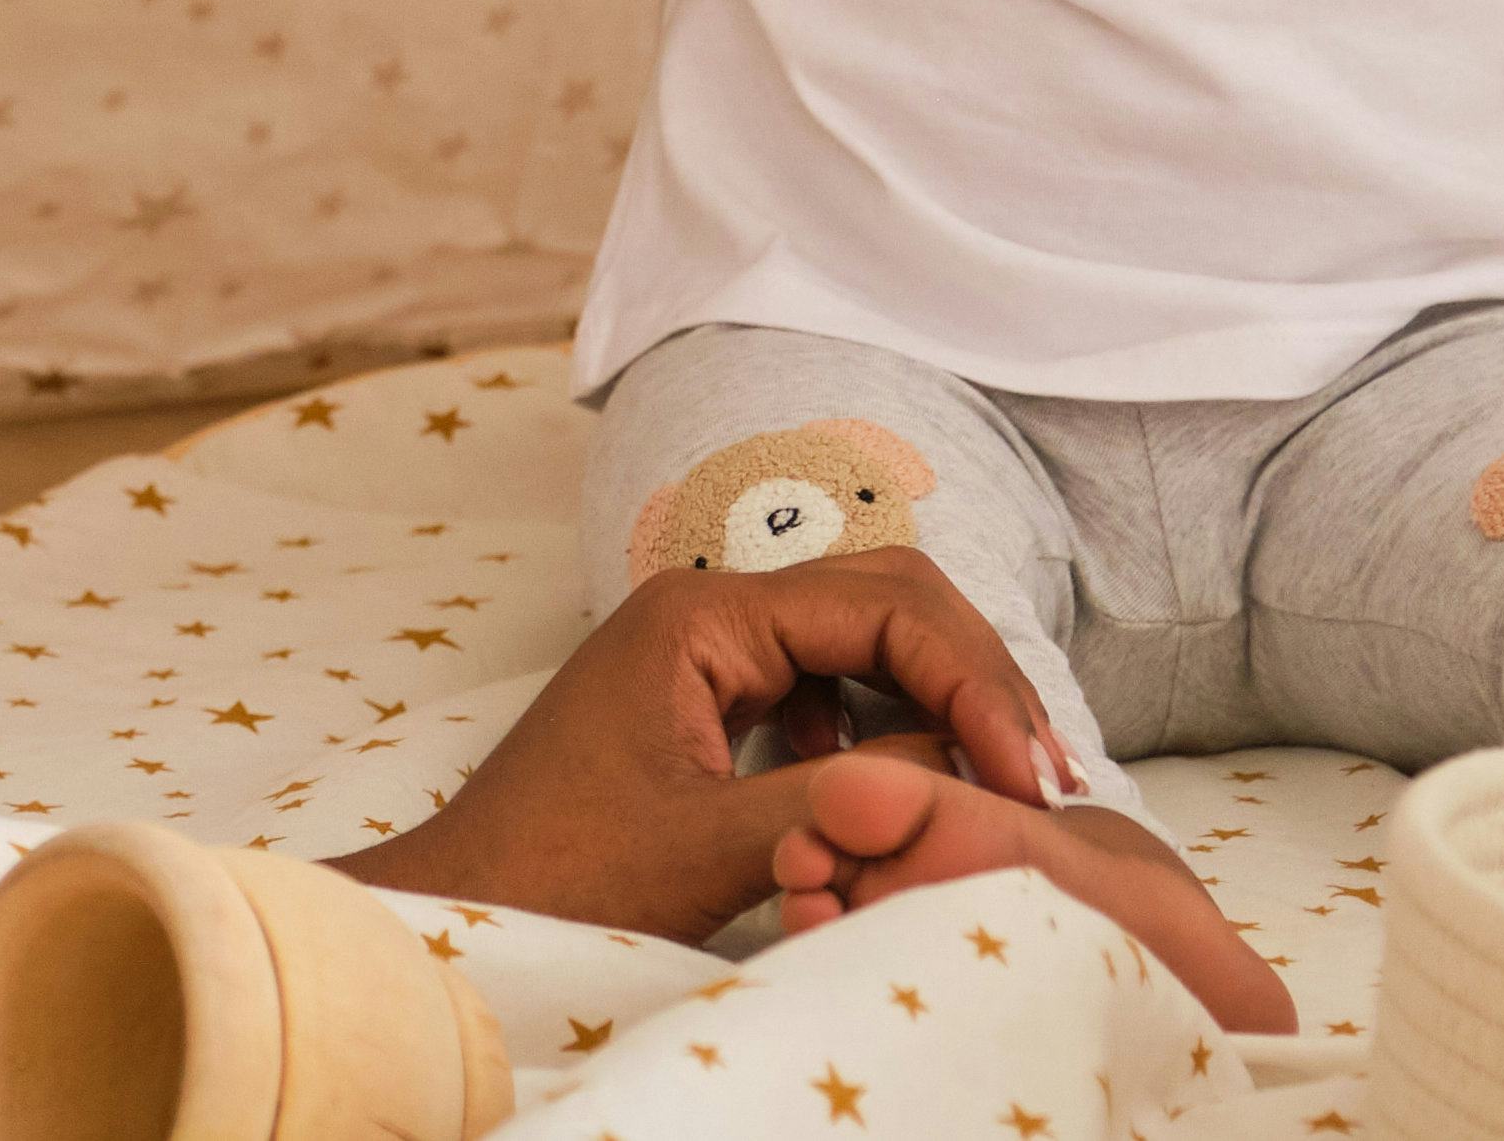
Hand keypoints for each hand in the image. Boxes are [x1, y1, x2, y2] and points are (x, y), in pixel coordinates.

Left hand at [334, 554, 1063, 943]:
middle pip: (889, 599)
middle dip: (976, 679)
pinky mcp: (710, 696)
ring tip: (1003, 783)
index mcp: (704, 614)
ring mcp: (709, 648)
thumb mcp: (706, 847)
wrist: (459, 906)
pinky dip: (886, 723)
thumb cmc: (556, 876)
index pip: (886, 608)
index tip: (1030, 778)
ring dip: (939, 700)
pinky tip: (904, 787)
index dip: (976, 685)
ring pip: (865, 637)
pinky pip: (827, 682)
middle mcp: (711, 607)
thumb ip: (835, 800)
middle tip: (1044, 776)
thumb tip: (957, 782)